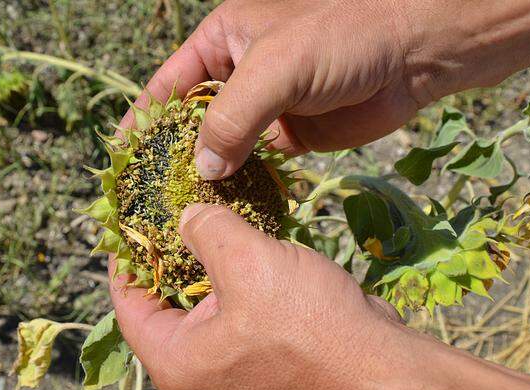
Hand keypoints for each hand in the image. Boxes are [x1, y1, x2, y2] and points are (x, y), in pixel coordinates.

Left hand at [110, 204, 529, 389]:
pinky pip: (240, 305)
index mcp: (180, 361)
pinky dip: (242, 273)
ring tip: (213, 214)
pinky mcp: (267, 349)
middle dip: (172, 252)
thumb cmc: (310, 327)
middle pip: (167, 301)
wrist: (385, 370)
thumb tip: (188, 217)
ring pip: (209, 299)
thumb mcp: (248, 264)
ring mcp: (236, 360)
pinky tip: (251, 240)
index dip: (127, 258)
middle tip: (176, 208)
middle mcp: (201, 367)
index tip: (132, 221)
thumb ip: (207, 230)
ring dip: (212, 259)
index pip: (130, 305)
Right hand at [120, 0, 529, 179]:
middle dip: (171, 153)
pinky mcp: (288, 137)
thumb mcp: (275, 69)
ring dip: (206, 173)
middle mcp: (236, 76)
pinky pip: (254, 163)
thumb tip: (202, 170)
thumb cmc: (339, 40)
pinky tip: (225, 207)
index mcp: (222, 42)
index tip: (120, 155)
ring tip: (181, 208)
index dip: (142, 118)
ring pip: (222, 145)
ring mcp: (263, 109)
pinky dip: (240, 182)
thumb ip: (232, 118)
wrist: (409, 57)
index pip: (168, 84)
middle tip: (148, 193)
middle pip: (191, 120)